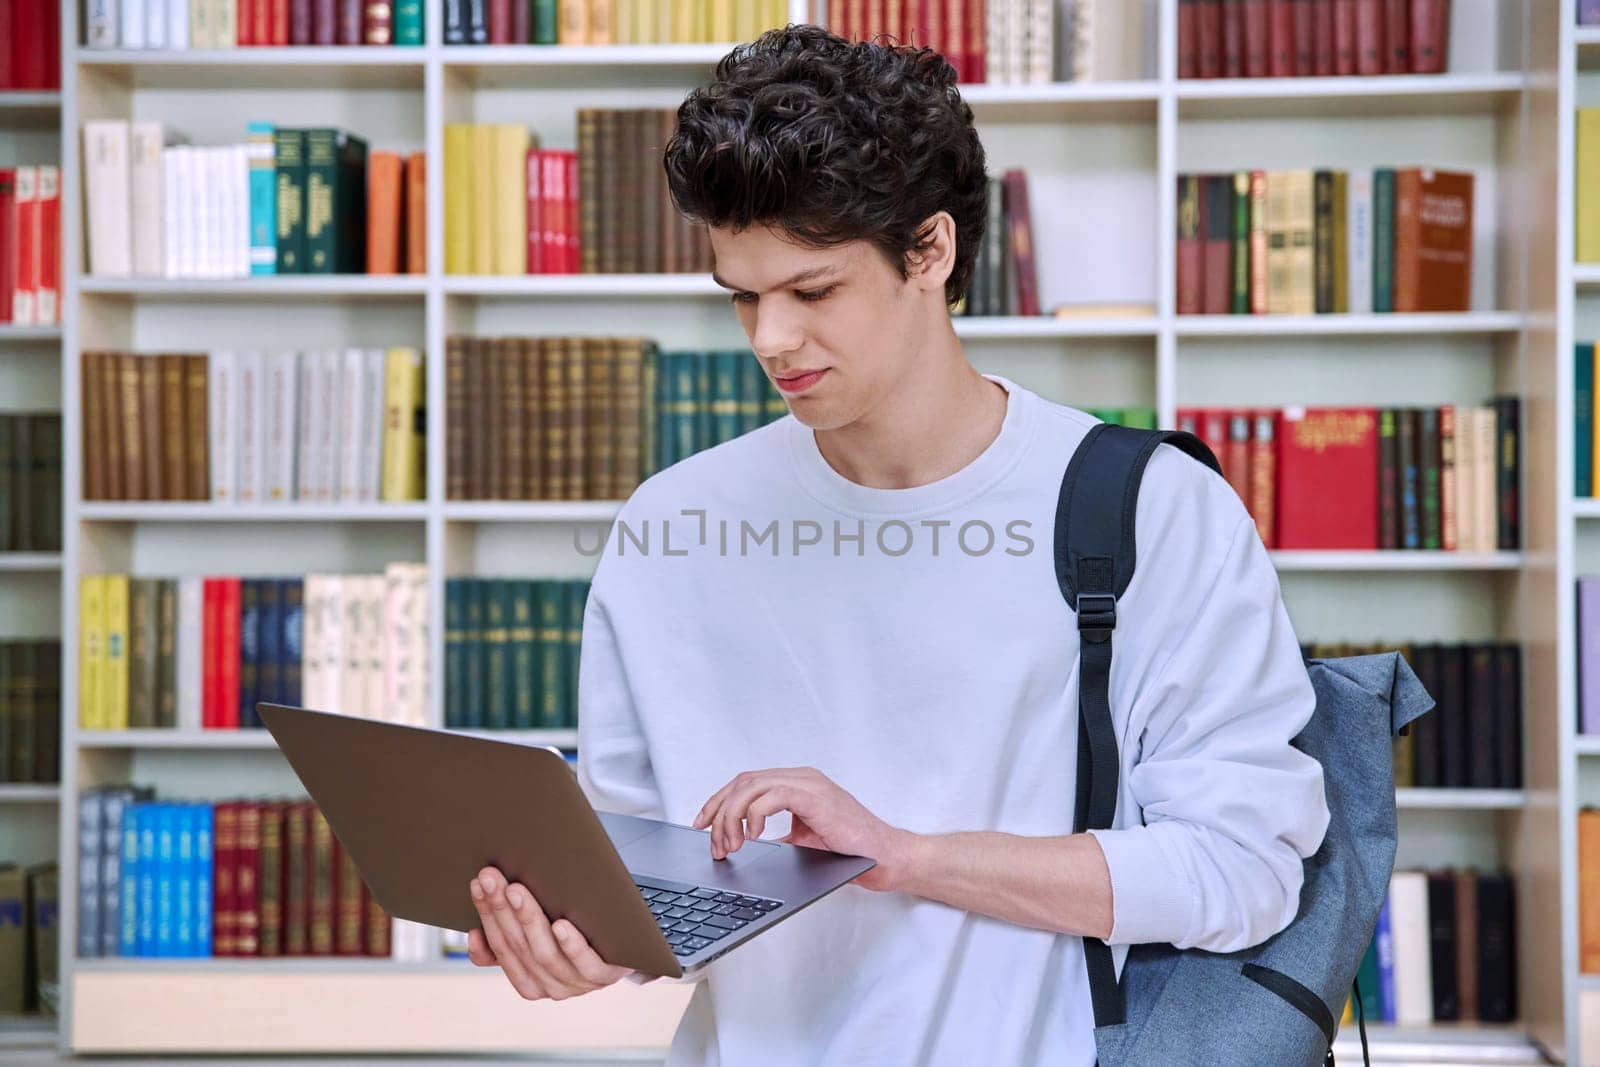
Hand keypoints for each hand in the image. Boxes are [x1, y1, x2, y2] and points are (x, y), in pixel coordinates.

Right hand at [467, 865, 639, 998]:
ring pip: (545, 953)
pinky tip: (561, 925)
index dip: (486, 914)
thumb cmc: (577, 938)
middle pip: (519, 946)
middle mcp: (550, 985)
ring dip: (528, 920)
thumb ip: (507, 944)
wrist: (629, 949)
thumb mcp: (539, 941)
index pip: (499, 946)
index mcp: (528, 980)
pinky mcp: (605, 976)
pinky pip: (585, 963)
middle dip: (501, 909)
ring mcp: (577, 983)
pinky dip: (571, 945)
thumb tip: (474, 937)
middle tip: (492, 878)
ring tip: (517, 892)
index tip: (478, 884)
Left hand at [692, 766, 915, 892]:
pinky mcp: (814, 796)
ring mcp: (809, 784)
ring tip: (729, 845)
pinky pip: (771, 796)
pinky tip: (752, 837)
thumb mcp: (803, 841)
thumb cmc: (852, 850)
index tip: (702, 824)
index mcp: (798, 784)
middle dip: (718, 812)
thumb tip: (747, 844)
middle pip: (742, 782)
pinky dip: (753, 816)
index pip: (747, 783)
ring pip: (751, 787)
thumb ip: (778, 835)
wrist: (885, 856)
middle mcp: (801, 778)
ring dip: (731, 817)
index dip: (719, 802)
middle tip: (712, 843)